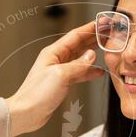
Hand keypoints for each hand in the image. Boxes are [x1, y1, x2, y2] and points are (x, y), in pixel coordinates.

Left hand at [5, 21, 103, 136]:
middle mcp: (56, 59)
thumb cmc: (36, 94)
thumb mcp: (60, 75)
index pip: (76, 35)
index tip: (103, 23)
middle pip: (79, 44)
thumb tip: (92, 55)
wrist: (26, 113)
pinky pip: (79, 73)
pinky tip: (98, 72)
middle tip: (108, 33)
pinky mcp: (61, 83)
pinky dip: (89, 71)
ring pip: (80, 58)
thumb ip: (78, 65)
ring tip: (106, 49)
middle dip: (94, 38)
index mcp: (53, 52)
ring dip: (93, 53)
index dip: (90, 28)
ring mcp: (59, 71)